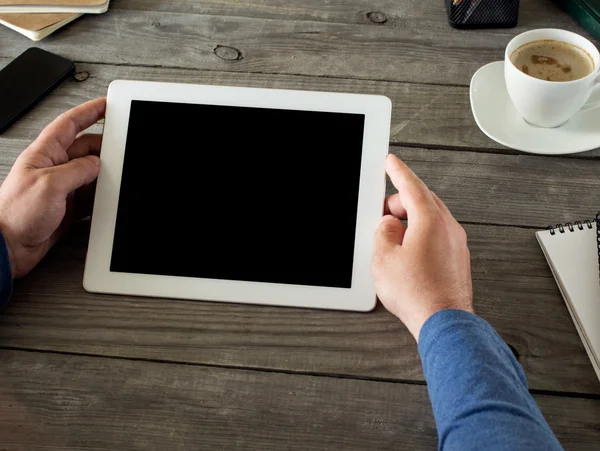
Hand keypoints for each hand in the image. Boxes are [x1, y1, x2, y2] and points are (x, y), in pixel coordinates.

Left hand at [0, 98, 105, 278]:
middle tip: (121, 148)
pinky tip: (106, 198)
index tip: (107, 105)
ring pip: (91, 174)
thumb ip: (77, 170)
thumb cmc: (15, 215)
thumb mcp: (50, 185)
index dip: (89, 112)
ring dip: (104, 176)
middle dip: (104, 148)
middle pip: (85, 149)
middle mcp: (53, 168)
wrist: (8, 247)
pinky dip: (102, 196)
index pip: (69, 124)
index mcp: (43, 154)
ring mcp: (61, 188)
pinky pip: (91, 196)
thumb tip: (97, 164)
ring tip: (116, 177)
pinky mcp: (68, 207)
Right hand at [372, 154, 472, 340]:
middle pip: (423, 200)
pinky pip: (438, 235)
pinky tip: (408, 250)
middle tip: (383, 210)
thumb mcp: (384, 258)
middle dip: (401, 200)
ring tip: (392, 235)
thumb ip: (383, 233)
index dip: (398, 172)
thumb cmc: (418, 294)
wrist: (444, 322)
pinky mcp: (458, 259)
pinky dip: (421, 233)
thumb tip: (388, 226)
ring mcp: (456, 244)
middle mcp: (448, 228)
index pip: (412, 186)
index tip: (392, 162)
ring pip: (432, 218)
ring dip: (411, 219)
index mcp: (430, 221)